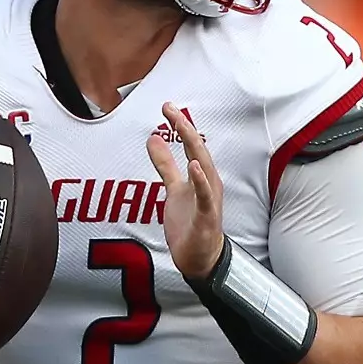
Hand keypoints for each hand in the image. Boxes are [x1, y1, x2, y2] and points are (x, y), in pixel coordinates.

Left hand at [146, 102, 224, 278]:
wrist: (200, 257)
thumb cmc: (190, 222)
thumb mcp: (173, 189)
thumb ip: (165, 164)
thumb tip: (153, 138)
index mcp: (200, 175)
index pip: (190, 144)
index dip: (179, 125)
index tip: (167, 106)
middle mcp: (208, 183)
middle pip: (197, 150)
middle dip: (185, 128)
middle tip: (171, 109)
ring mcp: (209, 199)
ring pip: (203, 168)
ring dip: (194, 148)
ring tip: (182, 128)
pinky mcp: (207, 217)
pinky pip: (205, 196)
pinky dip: (201, 181)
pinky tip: (194, 167)